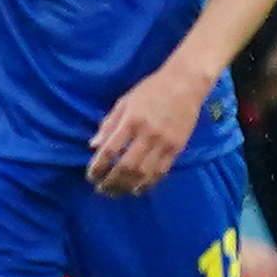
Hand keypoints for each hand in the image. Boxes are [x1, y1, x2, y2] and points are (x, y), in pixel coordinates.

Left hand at [87, 61, 213, 195]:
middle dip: (111, 181)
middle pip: (126, 166)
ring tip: (116, 193)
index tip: (91, 176)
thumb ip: (109, 124)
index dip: (98, 166)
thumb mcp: (124, 102)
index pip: (110, 150)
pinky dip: (148, 183)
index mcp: (131, 121)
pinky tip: (137, 189)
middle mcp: (148, 134)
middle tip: (101, 189)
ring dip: (128, 186)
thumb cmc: (151, 90)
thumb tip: (94, 146)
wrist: (186, 84)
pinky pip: (161, 171)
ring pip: (144, 173)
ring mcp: (165, 143)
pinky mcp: (178, 148)